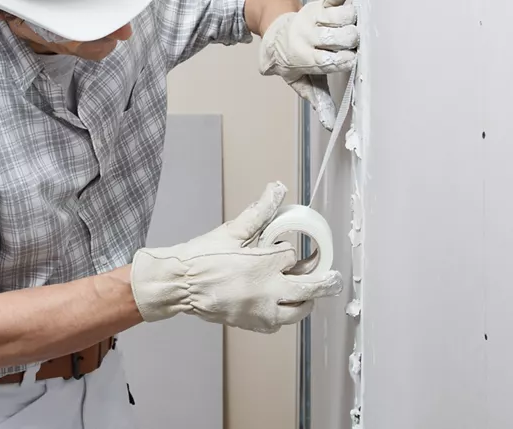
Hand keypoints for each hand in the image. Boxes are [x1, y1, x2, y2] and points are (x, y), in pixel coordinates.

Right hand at [129, 182, 342, 332]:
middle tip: (333, 279)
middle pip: (309, 289)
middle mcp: (267, 292)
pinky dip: (283, 315)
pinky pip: (277, 324)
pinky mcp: (251, 324)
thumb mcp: (233, 230)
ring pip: (297, 311)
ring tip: (306, 291)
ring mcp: (260, 311)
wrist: (180, 284)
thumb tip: (277, 189)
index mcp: (263, 265)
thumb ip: (260, 211)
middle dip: (325, 282)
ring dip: (305, 300)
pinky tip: (279, 304)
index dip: (291, 251)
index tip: (286, 248)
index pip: (293, 256)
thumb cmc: (203, 257)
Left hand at [258, 0, 358, 128]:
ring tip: (352, 27)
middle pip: (341, 36)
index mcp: (304, 57)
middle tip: (353, 45)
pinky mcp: (319, 4)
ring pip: (342, 16)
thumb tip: (330, 124)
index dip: (345, 60)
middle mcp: (308, 36)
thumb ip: (317, 99)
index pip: (330, 60)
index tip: (352, 60)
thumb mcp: (300, 82)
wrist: (274, 33)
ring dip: (352, 21)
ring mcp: (313, 18)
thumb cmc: (291, 61)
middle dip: (352, 41)